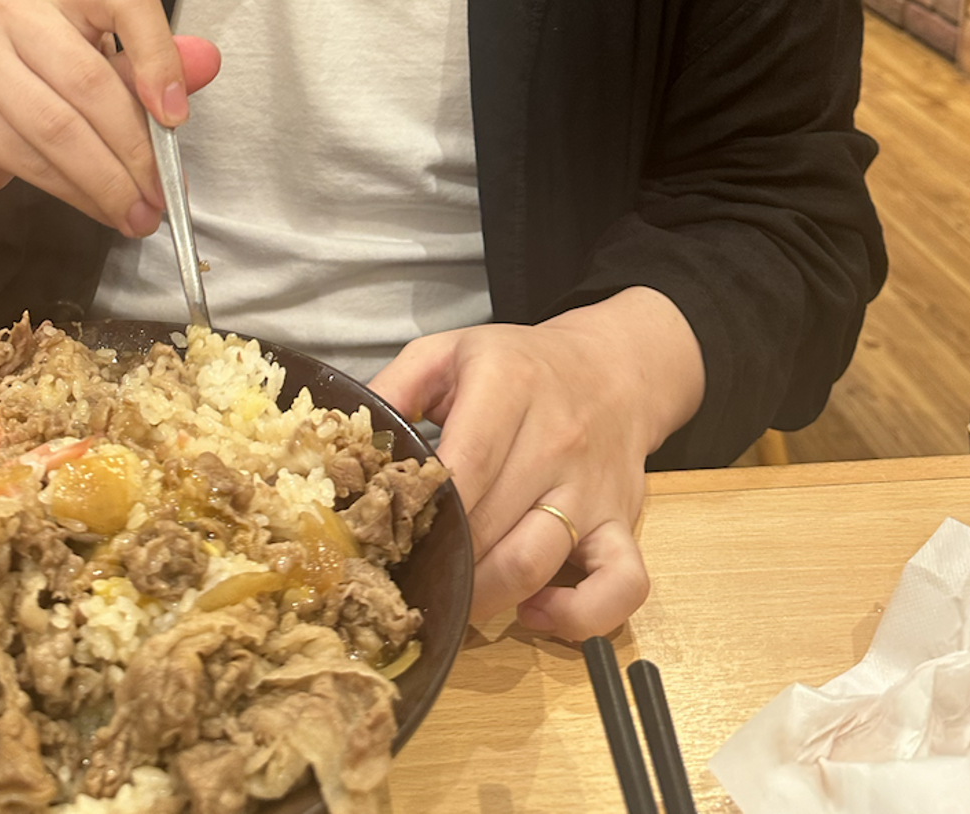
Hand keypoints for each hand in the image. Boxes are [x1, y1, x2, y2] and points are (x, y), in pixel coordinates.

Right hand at [0, 0, 219, 231]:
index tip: (176, 116)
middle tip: (161, 191)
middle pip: (88, 82)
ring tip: (136, 211)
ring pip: (56, 130)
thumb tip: (206, 62)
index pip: (124, 0)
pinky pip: (27, 160)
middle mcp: (15, 10)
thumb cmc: (48, 63)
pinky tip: (96, 204)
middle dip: (133, 150)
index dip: (157, 57)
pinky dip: (71, 192)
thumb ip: (159, 57)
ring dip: (104, 183)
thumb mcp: (105, 47)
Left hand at [369, 289, 703, 638]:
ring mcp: (594, 488)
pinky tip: (535, 611)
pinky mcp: (624, 524)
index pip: (463, 467)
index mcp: (509, 387)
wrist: (613, 367)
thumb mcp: (449, 352)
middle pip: (490, 525)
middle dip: (442, 563)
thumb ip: (394, 387)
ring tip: (454, 600)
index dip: (422, 514)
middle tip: (404, 580)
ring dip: (487, 596)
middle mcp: (556, 439)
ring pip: (537, 562)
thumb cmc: (518, 365)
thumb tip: (346, 442)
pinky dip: (579, 617)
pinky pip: (621, 588)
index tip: (384, 539)